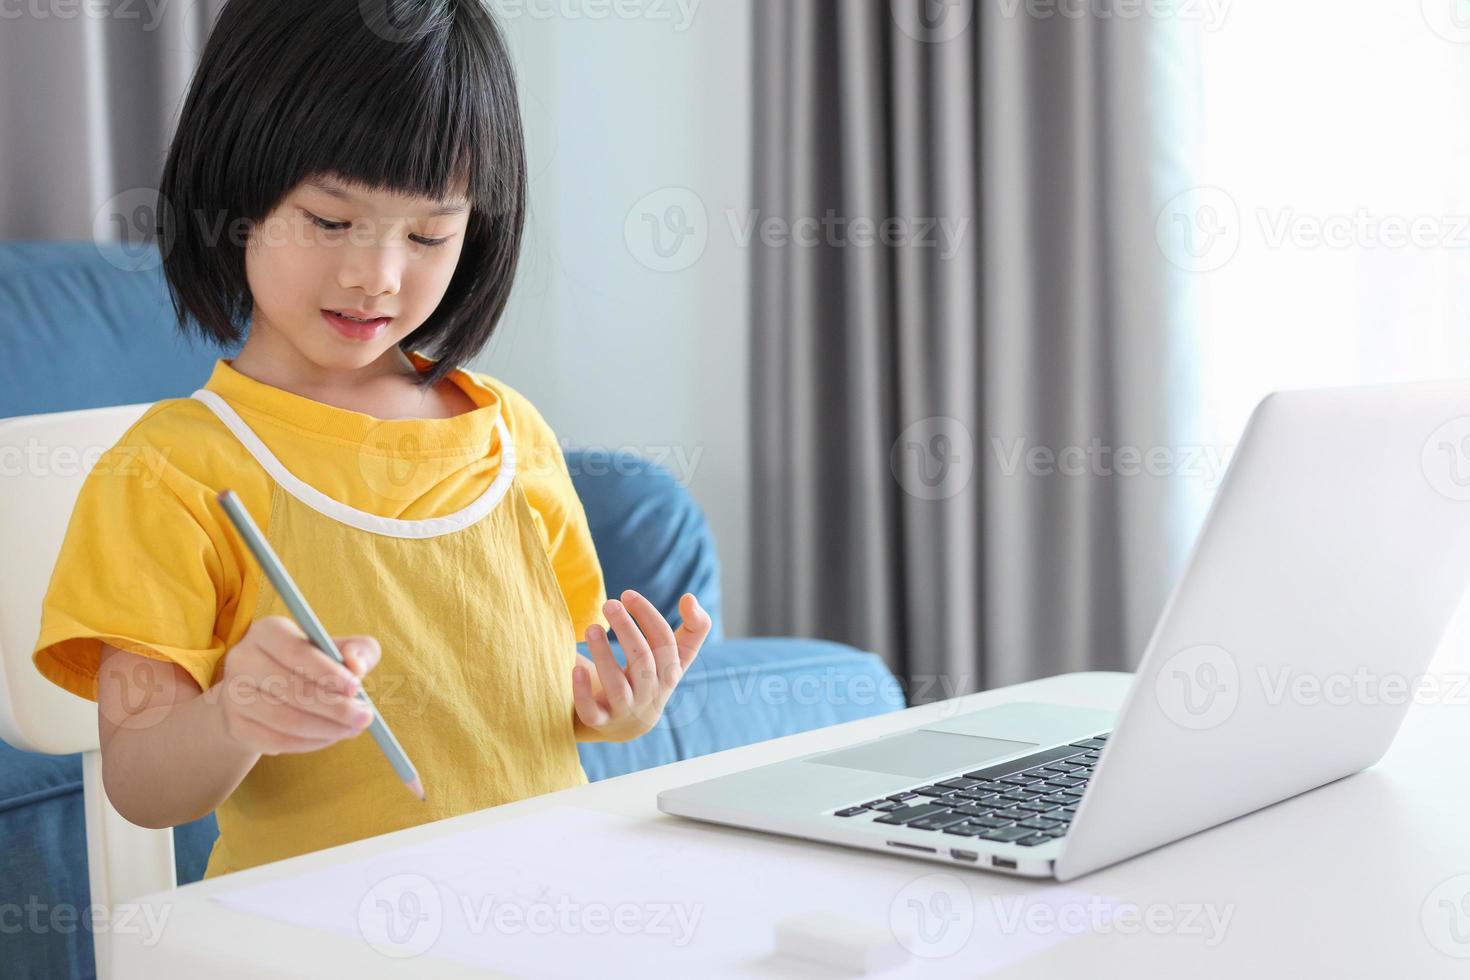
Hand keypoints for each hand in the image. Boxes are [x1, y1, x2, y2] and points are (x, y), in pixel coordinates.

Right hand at [216, 616, 380, 754]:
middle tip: (365, 717)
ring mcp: (234, 694)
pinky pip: (276, 740)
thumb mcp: (337, 650)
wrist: (265, 694)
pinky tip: (329, 737)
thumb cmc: (310, 666)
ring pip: (285, 718)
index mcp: (268, 631)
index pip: (294, 650)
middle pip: (291, 688)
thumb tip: (356, 665)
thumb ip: (358, 650)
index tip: (356, 687)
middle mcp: (242, 659)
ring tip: (352, 728)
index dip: (326, 671)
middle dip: (335, 707)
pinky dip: (309, 742)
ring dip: (326, 728)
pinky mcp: (235, 725)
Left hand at [573, 591, 710, 741]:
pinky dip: (582, 691)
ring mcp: (625, 709)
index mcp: (668, 673)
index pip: (665, 642)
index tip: (627, 594)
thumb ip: (690, 629)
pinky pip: (591, 711)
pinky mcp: (600, 721)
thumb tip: (691, 598)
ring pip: (617, 686)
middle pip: (643, 661)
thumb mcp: (670, 657)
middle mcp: (649, 693)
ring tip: (590, 628)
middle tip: (609, 604)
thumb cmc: (646, 678)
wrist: (621, 726)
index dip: (649, 616)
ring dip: (604, 655)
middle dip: (627, 630)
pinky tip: (575, 668)